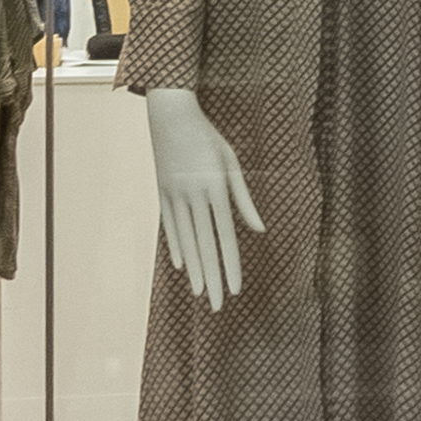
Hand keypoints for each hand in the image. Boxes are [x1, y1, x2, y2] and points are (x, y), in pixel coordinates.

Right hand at [146, 88, 265, 311]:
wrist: (170, 113)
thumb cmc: (207, 136)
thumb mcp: (231, 161)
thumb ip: (243, 197)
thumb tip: (259, 229)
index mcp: (215, 188)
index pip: (226, 236)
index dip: (232, 265)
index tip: (237, 289)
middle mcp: (193, 196)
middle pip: (205, 245)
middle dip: (214, 278)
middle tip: (219, 306)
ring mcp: (173, 196)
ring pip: (185, 241)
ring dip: (195, 269)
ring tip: (200, 294)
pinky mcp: (161, 193)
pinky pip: (168, 226)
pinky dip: (176, 247)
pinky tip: (182, 266)